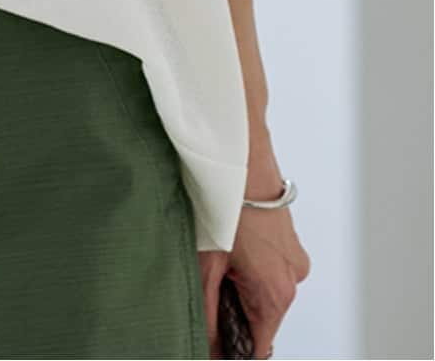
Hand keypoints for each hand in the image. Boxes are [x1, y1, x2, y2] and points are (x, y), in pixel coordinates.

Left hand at [197, 192, 310, 357]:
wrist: (238, 159)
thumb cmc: (223, 206)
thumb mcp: (206, 265)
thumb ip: (207, 315)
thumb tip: (208, 349)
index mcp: (277, 293)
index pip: (258, 345)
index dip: (232, 349)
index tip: (211, 343)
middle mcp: (294, 278)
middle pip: (261, 316)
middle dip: (233, 310)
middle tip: (205, 285)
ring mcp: (294, 257)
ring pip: (264, 289)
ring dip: (240, 283)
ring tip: (215, 257)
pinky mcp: (288, 240)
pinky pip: (269, 265)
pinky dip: (249, 263)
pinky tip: (227, 243)